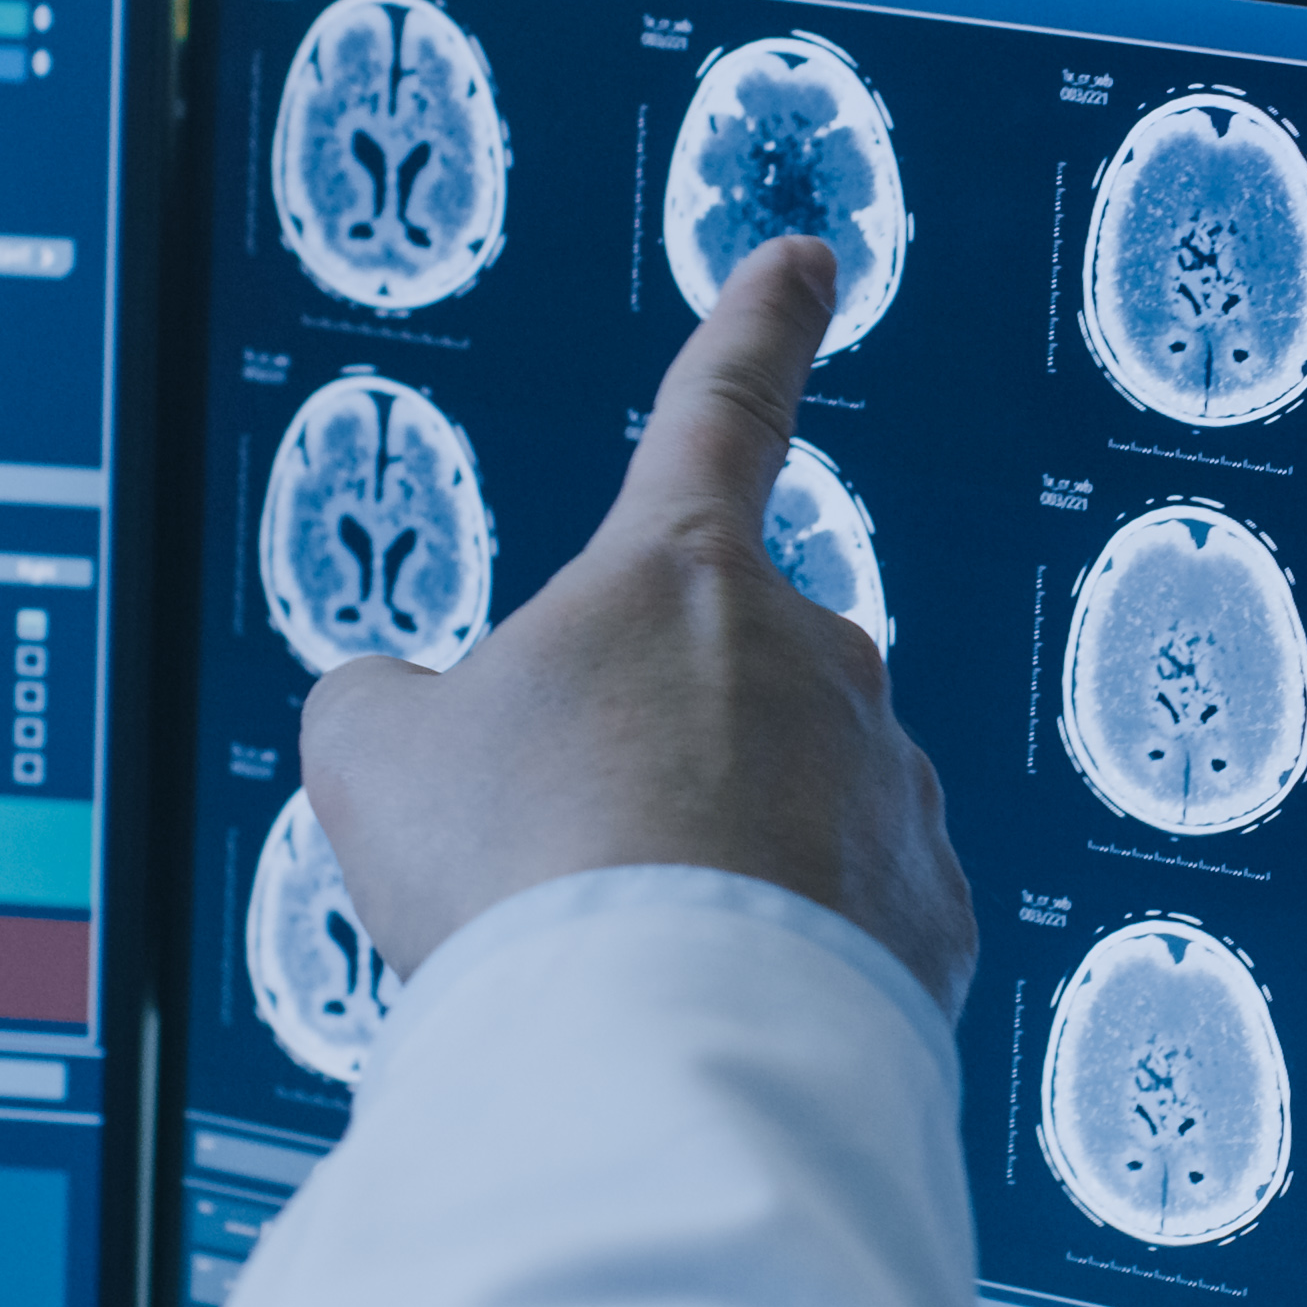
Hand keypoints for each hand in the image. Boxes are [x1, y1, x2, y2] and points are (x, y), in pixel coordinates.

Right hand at [301, 236, 977, 1013]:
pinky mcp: (932, 916)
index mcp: (679, 573)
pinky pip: (846, 920)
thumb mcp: (374, 758)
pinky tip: (708, 1009)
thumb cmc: (517, 874)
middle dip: (649, 760)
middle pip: (720, 684)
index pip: (721, 410)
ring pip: (787, 810)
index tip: (806, 260)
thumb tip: (407, 722)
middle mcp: (816, 656)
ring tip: (625, 958)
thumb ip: (386, 707)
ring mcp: (890, 783)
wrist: (658, 1046)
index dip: (758, 329)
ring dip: (713, 868)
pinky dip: (779, 960)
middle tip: (562, 864)